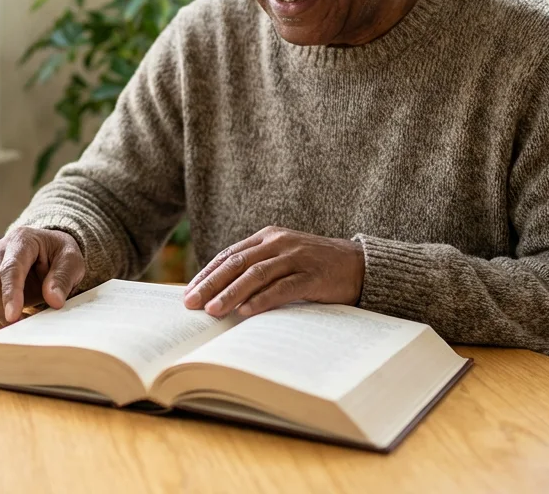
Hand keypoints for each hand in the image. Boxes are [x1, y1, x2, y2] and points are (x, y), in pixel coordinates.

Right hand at [0, 227, 84, 327]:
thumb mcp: (71, 260)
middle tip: (23, 329)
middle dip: (2, 311)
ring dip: (1, 318)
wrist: (48, 250)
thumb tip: (53, 300)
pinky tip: (18, 321)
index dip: (10, 293)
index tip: (13, 316)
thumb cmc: (59, 253)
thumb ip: (63, 278)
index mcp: (21, 241)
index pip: (10, 268)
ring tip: (25, 324)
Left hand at [183, 227, 364, 317]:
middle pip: (237, 263)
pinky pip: (283, 288)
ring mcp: (297, 257)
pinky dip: (263, 300)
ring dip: (231, 293)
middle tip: (191, 304)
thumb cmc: (316, 266)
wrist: (360, 265)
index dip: (207, 273)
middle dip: (211, 284)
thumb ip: (258, 267)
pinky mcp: (313, 275)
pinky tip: (246, 312)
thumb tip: (220, 292)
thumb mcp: (284, 258)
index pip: (230, 255)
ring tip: (213, 311)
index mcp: (268, 236)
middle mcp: (279, 243)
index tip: (188, 292)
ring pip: (256, 275)